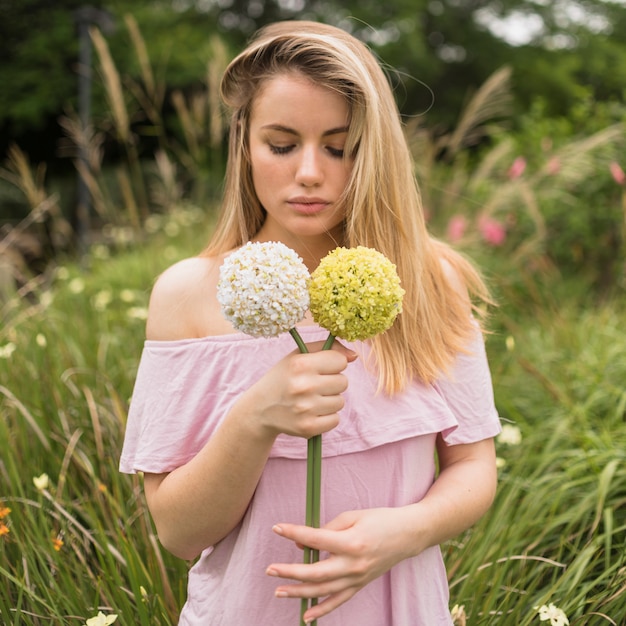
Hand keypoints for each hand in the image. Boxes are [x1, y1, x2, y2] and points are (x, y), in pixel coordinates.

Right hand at [236, 341, 356, 440]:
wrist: (260, 409)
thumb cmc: (284, 378)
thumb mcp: (298, 356)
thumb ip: (327, 349)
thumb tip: (354, 356)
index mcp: (301, 364)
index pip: (340, 361)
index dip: (332, 364)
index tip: (319, 369)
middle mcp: (303, 386)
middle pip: (343, 382)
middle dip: (332, 383)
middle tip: (313, 385)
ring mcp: (306, 409)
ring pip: (340, 402)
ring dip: (329, 400)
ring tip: (310, 399)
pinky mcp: (308, 428)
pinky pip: (335, 420)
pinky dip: (326, 417)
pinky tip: (311, 413)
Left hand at [266, 507, 413, 622]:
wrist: (408, 535)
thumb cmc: (380, 520)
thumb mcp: (353, 516)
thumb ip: (327, 527)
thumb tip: (303, 543)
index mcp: (351, 542)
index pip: (315, 539)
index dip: (294, 533)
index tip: (277, 528)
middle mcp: (353, 564)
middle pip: (315, 573)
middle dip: (290, 572)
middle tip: (270, 569)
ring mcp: (357, 578)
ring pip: (323, 591)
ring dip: (299, 593)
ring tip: (278, 590)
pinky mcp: (360, 585)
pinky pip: (338, 601)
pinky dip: (322, 610)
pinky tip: (306, 615)